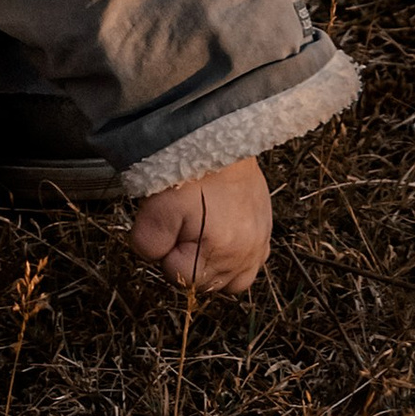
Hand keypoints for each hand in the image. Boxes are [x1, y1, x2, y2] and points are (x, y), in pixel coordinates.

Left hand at [128, 158, 271, 293]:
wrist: (220, 134)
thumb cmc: (189, 169)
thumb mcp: (157, 208)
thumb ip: (148, 244)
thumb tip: (154, 257)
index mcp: (222, 252)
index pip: (181, 277)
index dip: (165, 254)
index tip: (167, 225)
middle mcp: (248, 254)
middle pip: (208, 282)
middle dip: (189, 259)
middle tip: (182, 223)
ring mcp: (260, 242)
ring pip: (232, 279)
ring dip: (213, 265)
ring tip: (200, 234)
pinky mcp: (266, 228)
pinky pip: (251, 261)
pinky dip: (234, 255)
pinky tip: (221, 233)